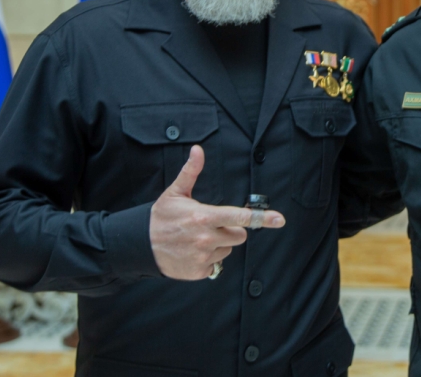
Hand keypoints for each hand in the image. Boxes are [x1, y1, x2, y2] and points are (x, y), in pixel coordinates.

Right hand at [149, 145, 284, 279]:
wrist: (141, 245)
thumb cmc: (161, 217)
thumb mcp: (175, 192)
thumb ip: (191, 172)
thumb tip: (198, 149)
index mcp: (204, 217)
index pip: (239, 217)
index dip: (261, 218)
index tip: (279, 219)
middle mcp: (206, 238)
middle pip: (239, 235)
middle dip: (231, 229)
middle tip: (211, 225)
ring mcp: (203, 256)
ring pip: (228, 250)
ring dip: (219, 245)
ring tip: (198, 239)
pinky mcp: (199, 271)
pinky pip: (216, 264)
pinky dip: (208, 259)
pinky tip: (193, 251)